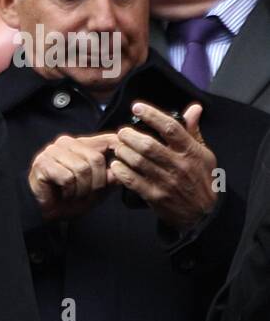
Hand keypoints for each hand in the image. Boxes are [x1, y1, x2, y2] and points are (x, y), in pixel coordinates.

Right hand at [28, 132, 119, 221]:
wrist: (43, 211)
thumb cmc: (69, 197)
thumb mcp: (96, 188)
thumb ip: (110, 177)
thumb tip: (124, 168)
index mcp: (81, 144)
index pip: (107, 139)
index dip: (120, 150)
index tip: (126, 164)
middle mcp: (66, 143)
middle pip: (95, 158)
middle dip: (97, 182)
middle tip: (89, 193)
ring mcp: (52, 152)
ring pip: (82, 169)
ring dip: (82, 189)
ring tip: (75, 195)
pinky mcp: (43, 164)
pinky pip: (67, 178)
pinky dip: (70, 191)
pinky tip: (64, 194)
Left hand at [110, 102, 217, 230]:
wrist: (203, 212)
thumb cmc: (201, 178)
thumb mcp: (203, 154)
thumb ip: (194, 131)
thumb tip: (194, 108)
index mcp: (190, 151)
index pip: (171, 128)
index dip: (152, 115)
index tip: (137, 107)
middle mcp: (179, 165)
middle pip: (148, 145)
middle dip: (130, 136)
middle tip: (122, 133)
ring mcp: (166, 181)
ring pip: (138, 161)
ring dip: (123, 151)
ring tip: (118, 147)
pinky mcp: (155, 196)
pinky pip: (132, 180)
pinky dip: (121, 170)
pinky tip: (116, 164)